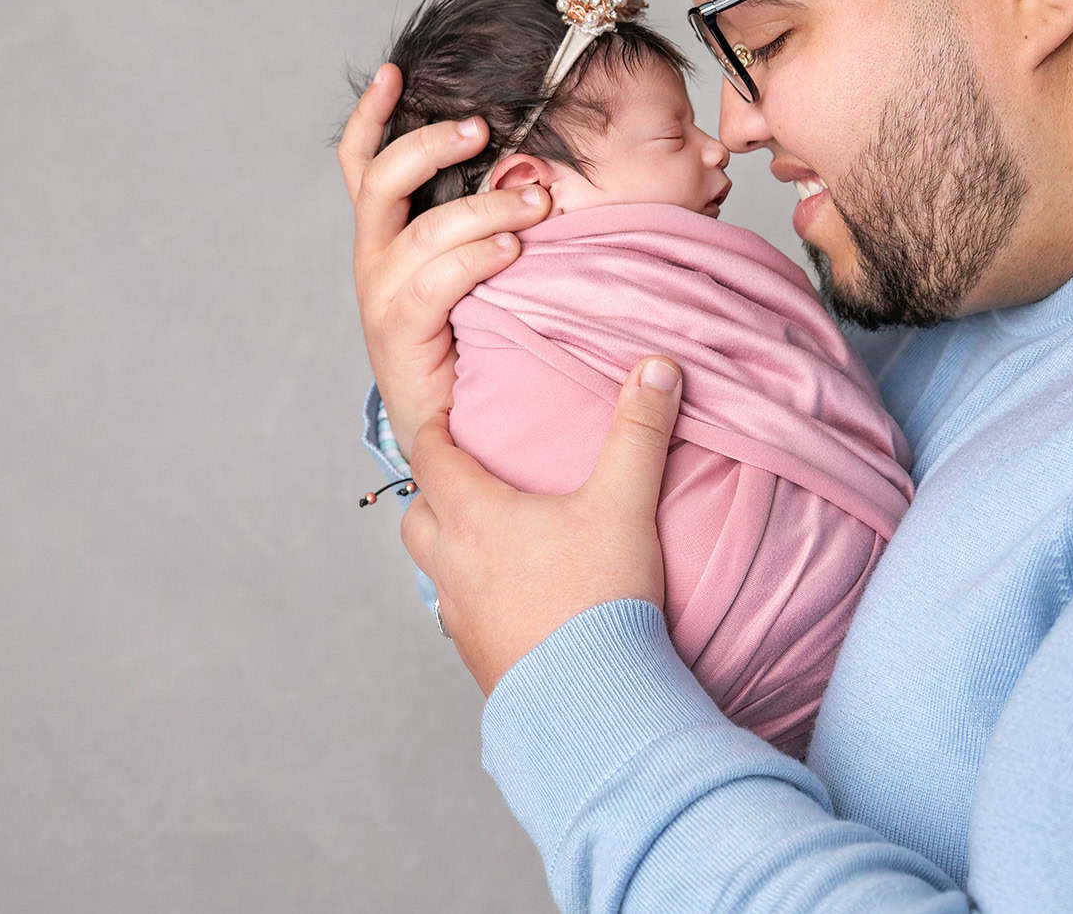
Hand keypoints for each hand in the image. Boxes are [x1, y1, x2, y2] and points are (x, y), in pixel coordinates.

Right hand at [337, 62, 552, 442]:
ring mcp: (380, 293)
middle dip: (434, 145)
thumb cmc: (475, 336)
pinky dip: (476, 258)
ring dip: (487, 207)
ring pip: (425, 229)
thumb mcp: (476, 267)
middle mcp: (373, 256)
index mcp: (386, 233)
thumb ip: (489, 220)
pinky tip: (513, 249)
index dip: (371, 116)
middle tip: (486, 128)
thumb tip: (541, 167)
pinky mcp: (398, 330)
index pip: (362, 162)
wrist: (449, 429)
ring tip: (539, 201)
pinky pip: (434, 282)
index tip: (394, 71)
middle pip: (383, 179)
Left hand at [401, 356, 682, 693]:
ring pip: (431, 570)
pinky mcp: (479, 660)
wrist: (589, 706)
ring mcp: (460, 618)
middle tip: (469, 478)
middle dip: (434, 492)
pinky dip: (474, 597)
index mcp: (474, 516)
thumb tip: (656, 366)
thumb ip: (640, 430)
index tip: (448, 417)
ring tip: (490, 538)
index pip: (429, 457)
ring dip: (449, 547)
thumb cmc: (598, 598)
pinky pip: (459, 617)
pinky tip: (515, 599)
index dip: (435, 431)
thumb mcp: (625, 504)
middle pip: (416, 516)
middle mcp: (452, 565)